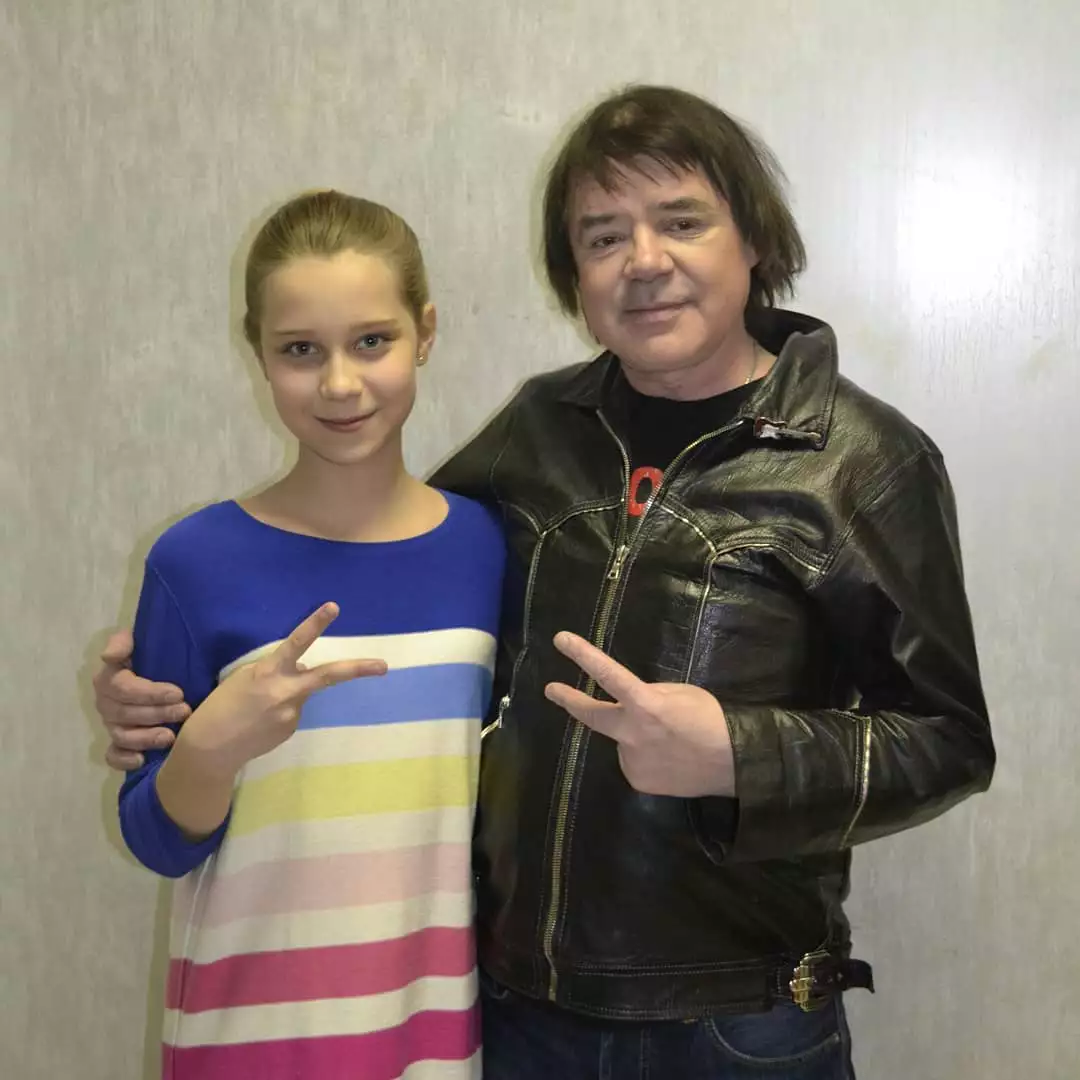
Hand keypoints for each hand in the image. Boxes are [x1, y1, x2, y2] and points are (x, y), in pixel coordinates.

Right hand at [94, 630, 190, 770]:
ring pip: (121, 736)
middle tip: (185, 711)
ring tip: (171, 736)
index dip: (149, 693)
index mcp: (110, 679)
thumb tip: (108, 656)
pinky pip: (113, 756)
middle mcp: (107, 703)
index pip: (122, 688)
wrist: (165, 671)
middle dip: (156, 713)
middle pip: (124, 713)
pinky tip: (142, 760)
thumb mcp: (140, 641)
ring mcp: (112, 725)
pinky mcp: (119, 744)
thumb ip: (123, 642)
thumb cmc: (154, 655)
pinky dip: (124, 760)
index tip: (178, 692)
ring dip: (146, 738)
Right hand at [174, 602, 386, 778]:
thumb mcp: (244, 677)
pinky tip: (259, 722)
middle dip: (358, 669)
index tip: (334, 607)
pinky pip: (291, 712)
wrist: (211, 749)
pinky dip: (279, 711)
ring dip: (287, 694)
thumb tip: (303, 668)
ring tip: (256, 709)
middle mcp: (287, 692)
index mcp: (269, 672)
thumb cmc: (221, 706)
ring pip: (300, 694)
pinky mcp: (290, 729)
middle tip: (383, 666)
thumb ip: (277, 669)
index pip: (297, 642)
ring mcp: (292, 713)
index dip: (315, 624)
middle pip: (329, 675)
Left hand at [544, 631, 734, 797]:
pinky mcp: (638, 780)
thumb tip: (631, 702)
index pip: (607, 674)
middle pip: (591, 715)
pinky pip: (635, 762)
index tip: (560, 640)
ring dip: (636, 737)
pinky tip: (669, 760)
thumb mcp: (680, 693)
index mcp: (644, 704)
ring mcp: (632, 760)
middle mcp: (631, 733)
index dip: (582, 655)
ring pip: (623, 742)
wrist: (735, 763)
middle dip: (569, 700)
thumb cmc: (711, 720)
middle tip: (552, 689)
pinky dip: (646, 758)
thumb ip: (649, 695)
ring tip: (669, 742)